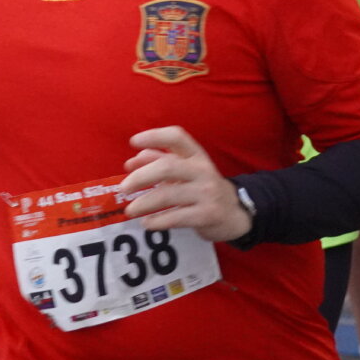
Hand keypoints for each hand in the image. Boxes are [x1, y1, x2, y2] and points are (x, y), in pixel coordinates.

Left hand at [119, 126, 249, 242]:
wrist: (235, 213)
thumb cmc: (202, 187)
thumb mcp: (186, 170)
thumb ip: (160, 161)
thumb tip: (130, 163)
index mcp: (197, 155)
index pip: (176, 136)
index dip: (154, 136)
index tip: (132, 142)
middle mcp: (203, 170)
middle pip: (167, 167)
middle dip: (141, 176)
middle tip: (123, 188)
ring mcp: (206, 193)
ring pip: (168, 195)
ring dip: (144, 203)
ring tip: (129, 210)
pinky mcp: (207, 215)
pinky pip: (176, 217)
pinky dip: (157, 221)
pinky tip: (147, 223)